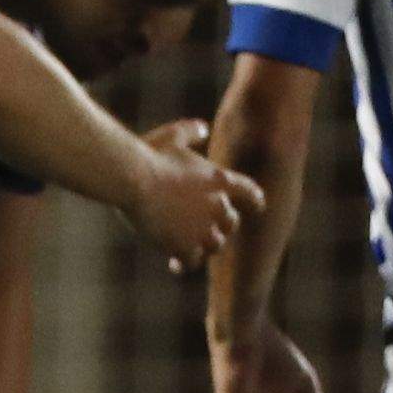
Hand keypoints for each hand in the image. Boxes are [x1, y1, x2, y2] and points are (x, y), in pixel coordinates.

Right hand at [125, 119, 259, 269]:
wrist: (134, 179)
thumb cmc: (150, 153)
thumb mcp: (173, 136)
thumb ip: (191, 131)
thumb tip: (203, 128)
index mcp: (219, 179)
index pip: (249, 192)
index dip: (255, 200)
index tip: (258, 207)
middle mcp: (217, 206)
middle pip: (231, 223)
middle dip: (223, 226)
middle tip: (209, 229)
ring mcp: (202, 228)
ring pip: (215, 245)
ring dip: (205, 246)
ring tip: (192, 247)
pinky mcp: (184, 245)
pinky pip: (192, 261)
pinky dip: (185, 263)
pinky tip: (174, 264)